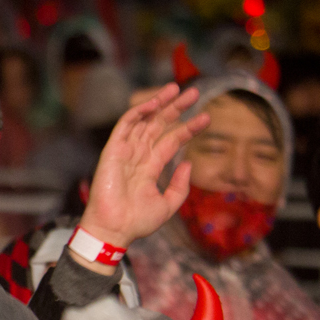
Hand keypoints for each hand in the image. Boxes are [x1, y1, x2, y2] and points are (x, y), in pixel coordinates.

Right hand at [77, 82, 208, 253]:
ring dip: (159, 103)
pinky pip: (125, 126)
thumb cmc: (137, 222)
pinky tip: (154, 103)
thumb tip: (188, 163)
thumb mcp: (168, 204)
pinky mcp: (113, 151)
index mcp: (150, 167)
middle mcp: (138, 156)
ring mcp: (125, 152)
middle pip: (158, 125)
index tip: (206, 118)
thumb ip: (180, 185)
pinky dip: (138, 112)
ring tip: (176, 89)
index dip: (188, 128)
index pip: (171, 141)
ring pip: (143, 120)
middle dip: (176, 108)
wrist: (114, 230)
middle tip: (194, 92)